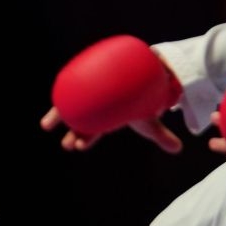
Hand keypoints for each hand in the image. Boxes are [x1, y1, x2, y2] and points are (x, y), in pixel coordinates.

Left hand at [38, 48, 183, 153]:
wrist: (143, 75)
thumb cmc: (143, 101)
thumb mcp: (150, 119)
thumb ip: (161, 135)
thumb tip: (178, 149)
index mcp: (106, 122)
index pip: (92, 133)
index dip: (86, 140)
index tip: (79, 146)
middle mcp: (96, 111)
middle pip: (80, 123)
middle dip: (72, 133)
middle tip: (66, 143)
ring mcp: (91, 95)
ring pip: (73, 107)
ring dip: (60, 115)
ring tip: (47, 125)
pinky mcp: (90, 79)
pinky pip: (76, 84)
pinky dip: (66, 89)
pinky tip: (56, 94)